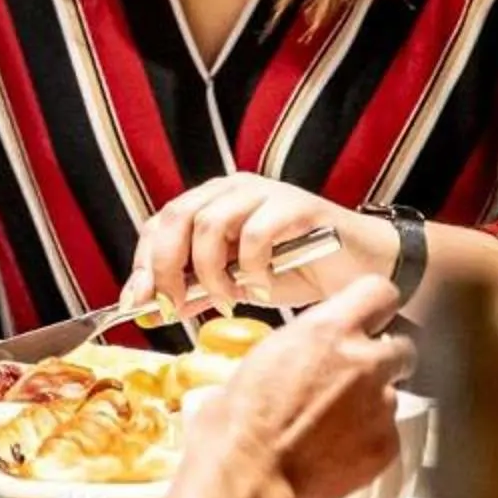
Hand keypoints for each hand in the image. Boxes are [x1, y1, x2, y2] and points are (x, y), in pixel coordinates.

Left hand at [123, 174, 396, 320]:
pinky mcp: (296, 205)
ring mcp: (263, 192)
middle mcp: (231, 189)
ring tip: (226, 301)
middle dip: (167, 266)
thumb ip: (194, 291)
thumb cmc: (295, 272)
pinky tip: (260, 289)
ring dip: (210, 270)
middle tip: (175, 306)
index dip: (143, 263)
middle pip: (177, 217)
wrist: (360, 270)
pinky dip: (251, 266)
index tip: (136, 303)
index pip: (159, 225)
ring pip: (210, 222)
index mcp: (210, 202)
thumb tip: (146, 309)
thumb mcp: (233, 285)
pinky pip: (256, 232)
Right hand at [175, 277, 411, 497]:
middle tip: (353, 374)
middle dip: (382, 357)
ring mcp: (380, 407)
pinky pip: (388, 431)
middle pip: (402, 347)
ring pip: (392, 393)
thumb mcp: (263, 355)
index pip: (380, 292)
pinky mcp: (388, 447)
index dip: (374, 305)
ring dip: (370, 401)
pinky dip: (368, 436)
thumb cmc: (238, 419)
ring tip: (333, 420)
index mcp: (328, 331)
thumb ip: (303, 344)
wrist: (248, 477)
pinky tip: (337, 446)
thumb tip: (312, 349)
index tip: (368, 315)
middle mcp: (364, 363)